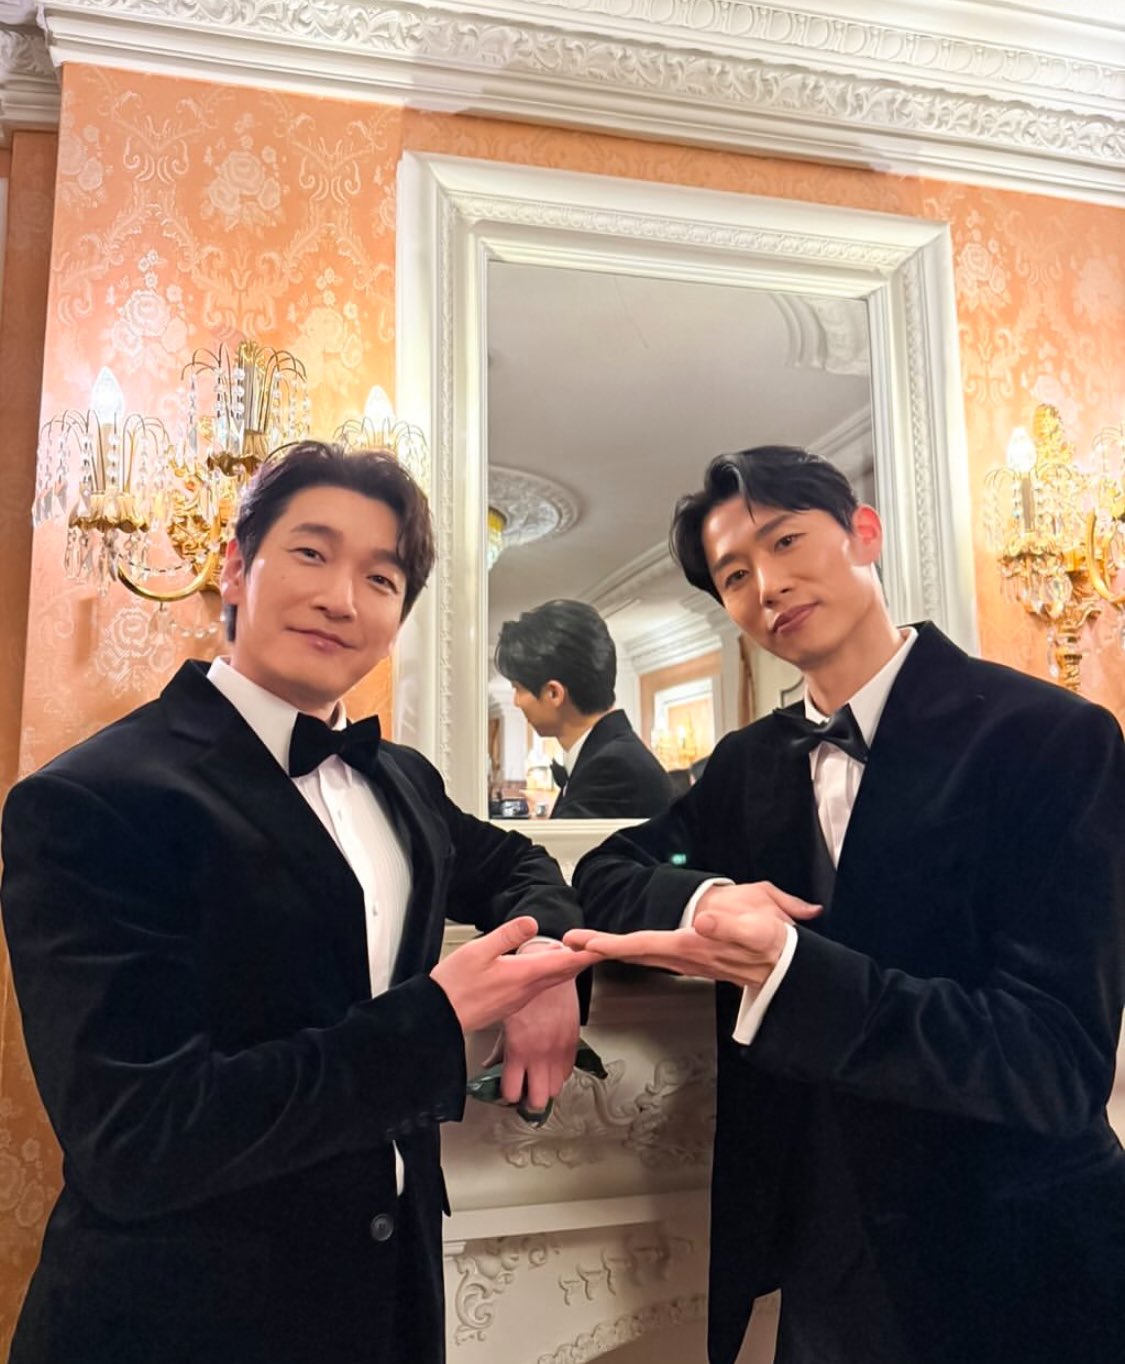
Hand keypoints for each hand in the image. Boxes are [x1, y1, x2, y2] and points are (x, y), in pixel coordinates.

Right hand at [431, 917, 595, 1035]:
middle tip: (598, 949)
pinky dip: (550, 977)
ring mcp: (518, 1000)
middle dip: (581, 960)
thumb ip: (507, 935)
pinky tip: (547, 972)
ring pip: (551, 982)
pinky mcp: (510, 1005)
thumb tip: (531, 922)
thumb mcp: (479, 951)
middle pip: (561, 973)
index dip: (583, 953)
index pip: (562, 962)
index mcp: (522, 975)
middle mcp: (526, 990)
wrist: (439, 1017)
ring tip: (578, 957)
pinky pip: (538, 989)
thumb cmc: (455, 985)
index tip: (601, 946)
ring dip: (566, 968)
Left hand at [497, 957, 580, 1110]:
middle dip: (529, 1101)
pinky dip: (558, 1073)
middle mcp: (540, 1054)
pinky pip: (567, 1071)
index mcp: (519, 1049)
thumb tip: (489, 1065)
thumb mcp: (504, 1019)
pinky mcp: (572, 1042)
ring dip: (545, 1086)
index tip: (507, 1091)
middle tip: (524, 1093)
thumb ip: (498, 1048)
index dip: (508, 1096)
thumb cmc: (525, 990)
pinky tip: (549, 1064)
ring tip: (537, 1078)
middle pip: (538, 1100)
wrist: (550, 969)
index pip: (512, 1092)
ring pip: (555, 1089)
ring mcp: (558, 1050)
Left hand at [562, 881, 819, 988]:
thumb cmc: (773, 942)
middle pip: (633, 952)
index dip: (613, 943)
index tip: (588, 943)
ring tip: (582, 942)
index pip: (644, 945)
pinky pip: (651, 954)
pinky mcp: (689, 956)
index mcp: (692, 946)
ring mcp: (684, 958)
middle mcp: (682, 955)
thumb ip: (731, 927)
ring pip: (639, 954)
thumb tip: (703, 922)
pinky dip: (628, 949)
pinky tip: (614, 947)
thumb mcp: (759, 927)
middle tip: (568, 942)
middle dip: (600, 947)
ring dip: (610, 948)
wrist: (785, 964)